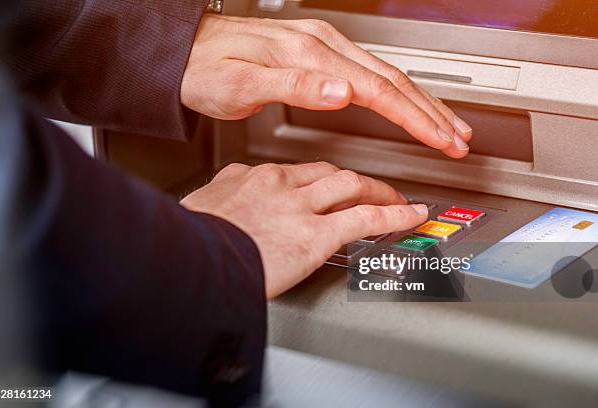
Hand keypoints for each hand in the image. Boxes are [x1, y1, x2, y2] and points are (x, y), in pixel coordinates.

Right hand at [180, 162, 427, 298]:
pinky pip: (366, 218)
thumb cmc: (189, 242)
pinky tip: (410, 215)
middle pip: (326, 172)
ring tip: (395, 197)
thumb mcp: (197, 211)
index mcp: (250, 179)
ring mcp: (300, 207)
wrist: (187, 261)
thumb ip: (217, 205)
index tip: (322, 189)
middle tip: (367, 188)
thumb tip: (216, 211)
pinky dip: (394, 215)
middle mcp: (279, 185)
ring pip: (350, 186)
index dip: (315, 181)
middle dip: (352, 180)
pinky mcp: (316, 234)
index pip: (293, 173)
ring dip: (378, 190)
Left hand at [182, 15, 471, 157]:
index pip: (379, 91)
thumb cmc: (206, 70)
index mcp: (312, 57)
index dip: (416, 118)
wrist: (185, 52)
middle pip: (394, 81)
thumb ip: (293, 89)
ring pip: (387, 76)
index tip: (442, 140)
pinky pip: (370, 74)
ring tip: (447, 126)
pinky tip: (405, 105)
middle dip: (432, 113)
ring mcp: (323, 49)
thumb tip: (342, 93)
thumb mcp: (241, 85)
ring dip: (421, 103)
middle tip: (461, 140)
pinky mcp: (318, 55)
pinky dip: (396, 94)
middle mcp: (324, 47)